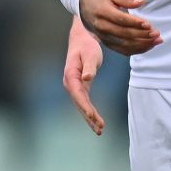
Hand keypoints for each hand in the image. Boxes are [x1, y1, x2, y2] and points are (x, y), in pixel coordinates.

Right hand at [64, 16, 104, 135]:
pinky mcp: (81, 88)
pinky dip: (91, 113)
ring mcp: (74, 86)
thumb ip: (89, 66)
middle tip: (100, 128)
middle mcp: (70, 83)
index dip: (84, 106)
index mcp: (71, 75)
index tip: (92, 116)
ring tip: (100, 130)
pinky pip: (85, 103)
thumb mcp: (91, 53)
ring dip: (90, 119)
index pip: (77, 94)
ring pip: (82, 106)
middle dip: (89, 117)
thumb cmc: (86, 45)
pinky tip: (97, 122)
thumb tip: (87, 79)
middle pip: (79, 103)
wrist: (81, 39)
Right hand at [79, 0, 160, 55]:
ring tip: (157, 40)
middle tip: (156, 33)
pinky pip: (123, 51)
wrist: (86, 8)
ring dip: (142, 44)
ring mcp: (104, 37)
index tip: (149, 25)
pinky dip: (137, 50)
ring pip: (125, 45)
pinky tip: (149, 46)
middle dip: (142, 35)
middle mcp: (101, 27)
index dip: (135, 23)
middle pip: (124, 34)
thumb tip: (142, 2)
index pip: (120, 20)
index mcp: (102, 12)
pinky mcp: (107, 44)